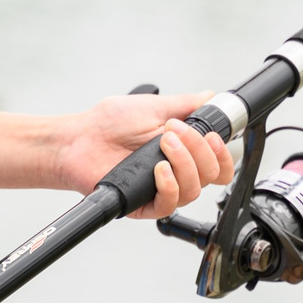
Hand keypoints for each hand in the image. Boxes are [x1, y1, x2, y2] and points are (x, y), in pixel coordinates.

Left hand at [56, 91, 235, 219]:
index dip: (222, 153)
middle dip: (199, 150)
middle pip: (211, 174)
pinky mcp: (145, 204)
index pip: (218, 162)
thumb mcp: (153, 107)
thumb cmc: (109, 123)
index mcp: (182, 149)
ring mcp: (161, 188)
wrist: (80, 139)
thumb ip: (185, 105)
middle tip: (174, 132)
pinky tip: (159, 169)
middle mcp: (176, 171)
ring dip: (183, 163)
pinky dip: (169, 185)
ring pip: (194, 190)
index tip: (211, 136)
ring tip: (162, 143)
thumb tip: (209, 97)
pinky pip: (170, 205)